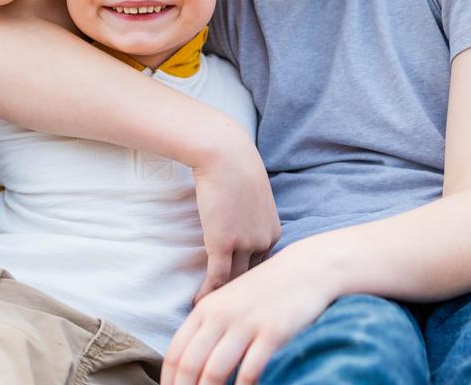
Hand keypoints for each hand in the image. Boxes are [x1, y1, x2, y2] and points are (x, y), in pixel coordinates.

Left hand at [163, 240, 331, 384]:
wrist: (305, 269)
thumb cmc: (265, 292)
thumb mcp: (228, 302)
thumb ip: (207, 328)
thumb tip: (188, 366)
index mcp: (205, 309)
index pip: (175, 353)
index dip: (169, 381)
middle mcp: (220, 315)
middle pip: (190, 365)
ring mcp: (246, 323)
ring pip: (215, 372)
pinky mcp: (272, 333)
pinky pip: (250, 371)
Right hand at [189, 123, 280, 302]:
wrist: (226, 154)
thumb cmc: (236, 169)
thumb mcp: (253, 198)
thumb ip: (250, 219)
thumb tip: (239, 227)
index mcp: (273, 232)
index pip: (262, 267)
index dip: (249, 283)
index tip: (238, 297)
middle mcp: (264, 242)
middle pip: (252, 280)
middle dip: (239, 299)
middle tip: (226, 315)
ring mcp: (245, 244)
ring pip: (235, 282)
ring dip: (221, 299)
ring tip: (209, 313)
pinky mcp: (224, 243)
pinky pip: (217, 277)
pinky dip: (208, 293)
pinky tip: (197, 302)